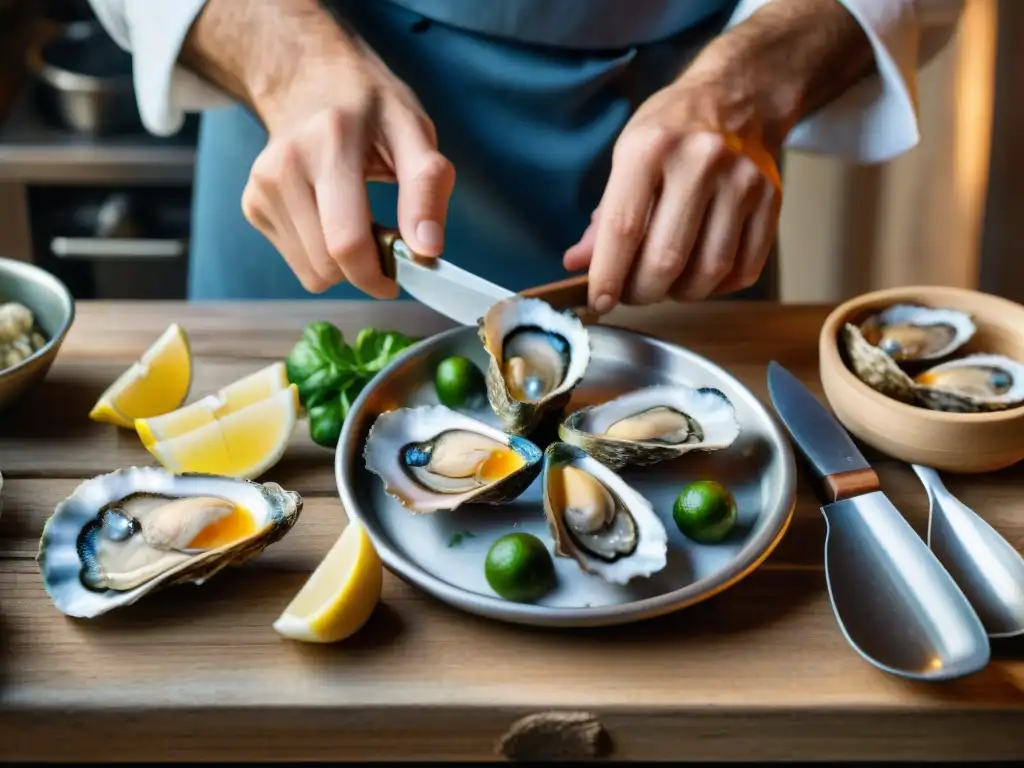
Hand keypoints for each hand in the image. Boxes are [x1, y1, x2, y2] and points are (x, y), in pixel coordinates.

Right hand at [241, 37, 454, 296]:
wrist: (308, 78)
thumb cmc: (370, 107)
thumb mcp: (415, 131)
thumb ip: (427, 189)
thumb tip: (427, 251)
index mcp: (330, 141)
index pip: (347, 241)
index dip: (377, 275)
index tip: (400, 277)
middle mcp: (285, 165)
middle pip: (327, 264)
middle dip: (364, 268)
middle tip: (386, 239)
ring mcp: (262, 186)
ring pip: (311, 271)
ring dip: (343, 264)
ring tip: (358, 221)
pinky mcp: (253, 205)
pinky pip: (297, 261)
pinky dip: (321, 254)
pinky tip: (331, 216)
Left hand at [564, 78, 782, 312]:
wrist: (738, 99)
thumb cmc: (672, 132)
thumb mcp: (626, 157)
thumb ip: (603, 216)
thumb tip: (579, 265)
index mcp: (651, 148)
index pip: (623, 228)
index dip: (608, 276)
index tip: (600, 302)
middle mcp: (700, 162)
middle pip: (666, 259)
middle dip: (642, 292)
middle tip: (632, 293)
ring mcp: (742, 181)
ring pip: (707, 271)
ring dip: (680, 293)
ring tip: (666, 284)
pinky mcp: (772, 200)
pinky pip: (744, 269)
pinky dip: (717, 286)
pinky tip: (700, 274)